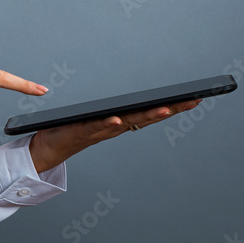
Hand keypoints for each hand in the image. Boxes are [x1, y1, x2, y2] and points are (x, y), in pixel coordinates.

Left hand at [27, 99, 202, 172]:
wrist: (50, 146)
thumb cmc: (74, 128)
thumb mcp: (100, 117)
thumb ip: (115, 109)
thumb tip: (132, 96)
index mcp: (120, 121)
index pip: (150, 112)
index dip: (173, 107)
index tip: (194, 98)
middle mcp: (115, 127)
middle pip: (146, 117)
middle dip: (169, 110)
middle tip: (191, 102)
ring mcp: (100, 129)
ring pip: (126, 122)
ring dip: (145, 117)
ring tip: (163, 110)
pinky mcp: (81, 130)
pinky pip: (96, 126)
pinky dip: (107, 124)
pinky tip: (117, 119)